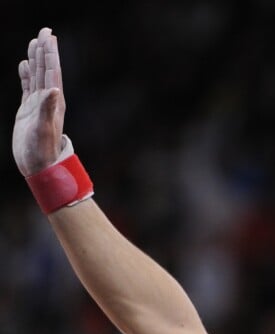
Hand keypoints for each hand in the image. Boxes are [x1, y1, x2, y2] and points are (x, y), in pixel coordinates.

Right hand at [12, 27, 65, 176]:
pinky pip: (27, 87)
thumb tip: (54, 89)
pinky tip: (24, 65)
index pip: (52, 72)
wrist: (38, 166)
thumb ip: (48, 108)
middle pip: (45, 70)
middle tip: (44, 31)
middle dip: (44, 50)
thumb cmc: (43, 151)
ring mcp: (37, 105)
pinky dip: (26, 74)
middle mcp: (48, 101)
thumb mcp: (45, 129)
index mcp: (54, 102)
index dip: (50, 54)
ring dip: (35, 59)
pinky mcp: (28, 110)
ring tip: (35, 43)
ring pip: (36, 76)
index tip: (49, 36)